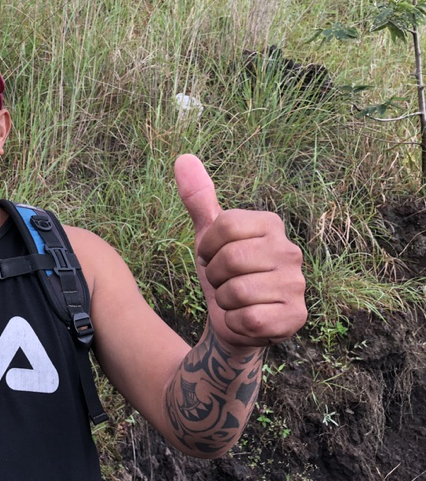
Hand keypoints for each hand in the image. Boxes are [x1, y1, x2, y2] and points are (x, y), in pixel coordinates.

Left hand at [175, 155, 306, 347]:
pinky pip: (251, 319)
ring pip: (237, 292)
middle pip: (230, 259)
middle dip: (214, 275)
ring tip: (235, 300)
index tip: (212, 256)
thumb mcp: (207, 236)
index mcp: (270, 224)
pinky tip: (246, 319)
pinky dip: (237, 322)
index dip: (207, 247)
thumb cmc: (222, 273)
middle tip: (223, 281)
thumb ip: (198, 198)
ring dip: (225, 301)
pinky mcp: (296, 316)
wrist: (233, 321)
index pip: (224, 226)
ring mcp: (297, 284)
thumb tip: (183, 158)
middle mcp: (290, 251)